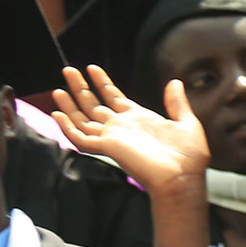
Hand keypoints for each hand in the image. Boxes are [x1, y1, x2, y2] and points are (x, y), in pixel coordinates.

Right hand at [50, 66, 209, 197]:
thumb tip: (175, 82)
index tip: (92, 68)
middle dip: (80, 88)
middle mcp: (121, 128)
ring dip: (69, 105)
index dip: (101, 82)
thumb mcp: (186, 122)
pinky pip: (81, 137)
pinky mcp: (107, 148)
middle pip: (93, 105)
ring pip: (82, 120)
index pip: (112, 97)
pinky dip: (68, 127)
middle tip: (68, 70)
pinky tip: (58, 115)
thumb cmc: (188, 157)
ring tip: (58, 89)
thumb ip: (176, 102)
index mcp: (137, 119)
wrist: (183, 178)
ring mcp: (112, 138)